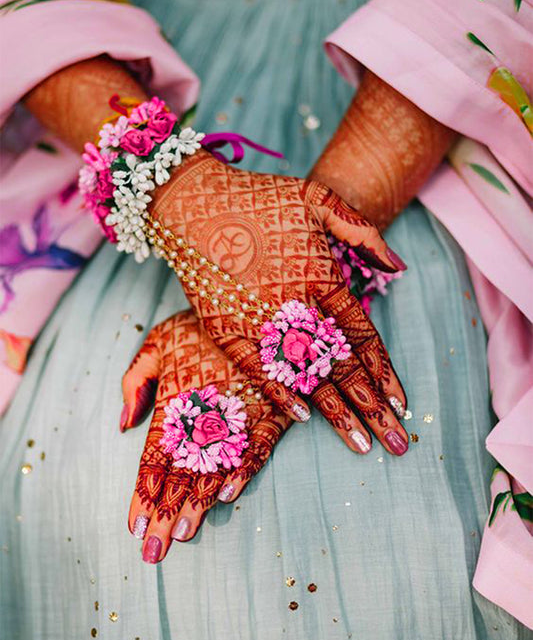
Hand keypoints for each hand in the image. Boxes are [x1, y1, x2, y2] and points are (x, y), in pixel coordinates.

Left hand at [121, 310, 291, 562]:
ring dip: (198, 503)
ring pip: (215, 466)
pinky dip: (244, 470)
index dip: (143, 493)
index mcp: (176, 395)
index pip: (153, 456)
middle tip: (153, 553)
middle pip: (180, 471)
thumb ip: (136, 379)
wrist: (257, 299)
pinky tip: (230, 495)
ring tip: (182, 535)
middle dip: (164, 513)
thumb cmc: (202, 323)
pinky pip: (258, 444)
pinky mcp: (274, 406)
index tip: (133, 525)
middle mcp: (206, 408)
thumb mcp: (159, 340)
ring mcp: (242, 409)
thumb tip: (124, 425)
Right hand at [150, 150, 409, 455]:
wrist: (192, 199)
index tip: (403, 403)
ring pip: (305, 376)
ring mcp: (257, 319)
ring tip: (359, 443)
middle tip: (395, 442)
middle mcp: (293, 304)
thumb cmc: (259, 196)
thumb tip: (396, 268)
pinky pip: (256, 370)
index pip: (362, 337)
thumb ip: (362, 230)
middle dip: (371, 407)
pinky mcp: (223, 326)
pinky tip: (302, 418)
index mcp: (320, 276)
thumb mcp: (318, 197)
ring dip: (334, 412)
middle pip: (341, 366)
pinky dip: (279, 394)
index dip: (385, 373)